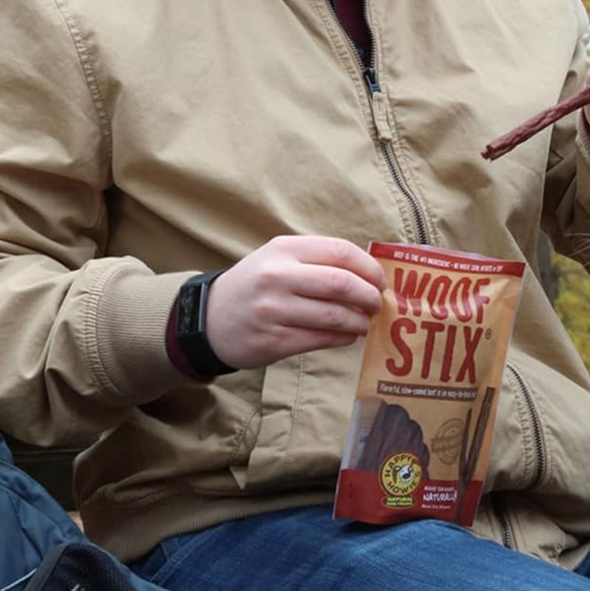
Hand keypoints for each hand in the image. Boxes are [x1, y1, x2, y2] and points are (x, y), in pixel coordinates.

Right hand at [205, 236, 385, 370]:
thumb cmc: (255, 284)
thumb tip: (369, 274)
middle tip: (376, 304)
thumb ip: (317, 260)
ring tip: (363, 323)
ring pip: (335, 316)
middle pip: (342, 283)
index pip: (340, 252)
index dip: (369, 267)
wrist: (208, 318)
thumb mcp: (278, 257)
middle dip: (369, 296)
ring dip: (359, 322)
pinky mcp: (273, 341)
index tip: (381, 281)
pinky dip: (342, 338)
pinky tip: (347, 336)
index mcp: (284, 249)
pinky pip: (321, 340)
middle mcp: (278, 277)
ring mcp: (274, 310)